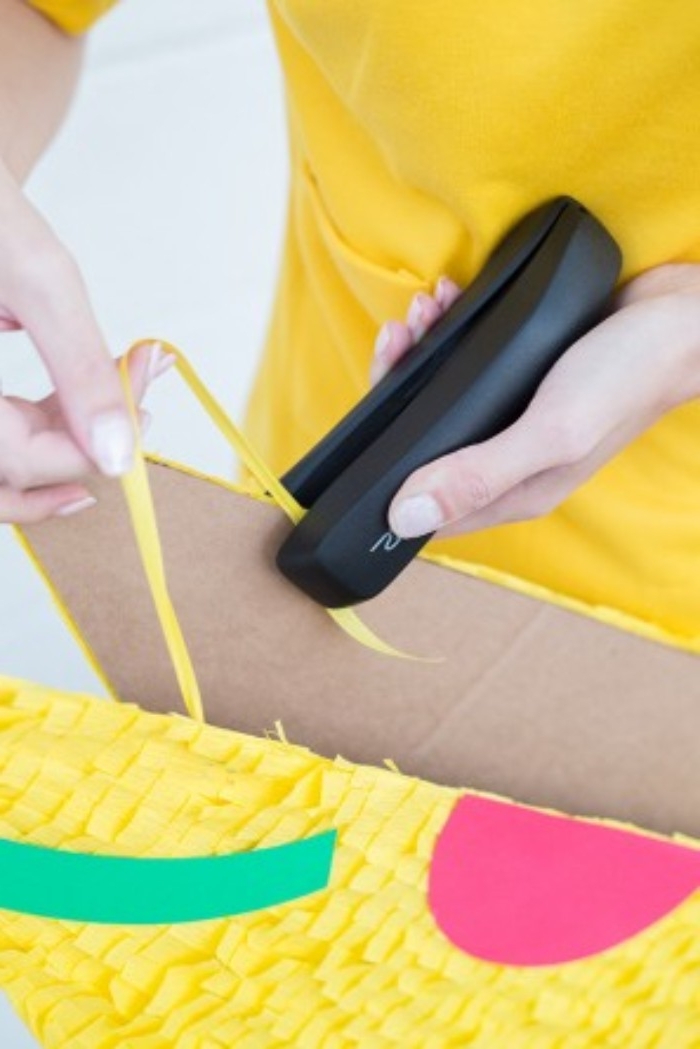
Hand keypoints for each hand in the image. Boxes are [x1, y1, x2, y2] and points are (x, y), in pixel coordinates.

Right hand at [0, 158, 168, 523]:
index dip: (92, 445)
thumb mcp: (38, 281)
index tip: (144, 403)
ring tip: (112, 425)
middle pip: (7, 475)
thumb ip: (80, 370)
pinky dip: (31, 437)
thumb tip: (119, 452)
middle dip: (80, 450)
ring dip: (57, 455)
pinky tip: (70, 416)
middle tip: (134, 411)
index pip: (20, 459)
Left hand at [369, 265, 699, 538]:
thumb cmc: (626, 378)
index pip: (426, 509)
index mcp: (512, 493)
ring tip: (423, 311)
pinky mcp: (520, 379)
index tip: (370, 421)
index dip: (384, 473)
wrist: (683, 318)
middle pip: (423, 447)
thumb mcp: (552, 432)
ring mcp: (512, 419)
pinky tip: (447, 302)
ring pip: (439, 401)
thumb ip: (479, 474)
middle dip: (396, 393)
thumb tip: (403, 518)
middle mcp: (506, 462)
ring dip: (418, 355)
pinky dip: (446, 335)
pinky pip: (464, 365)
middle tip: (398, 340)